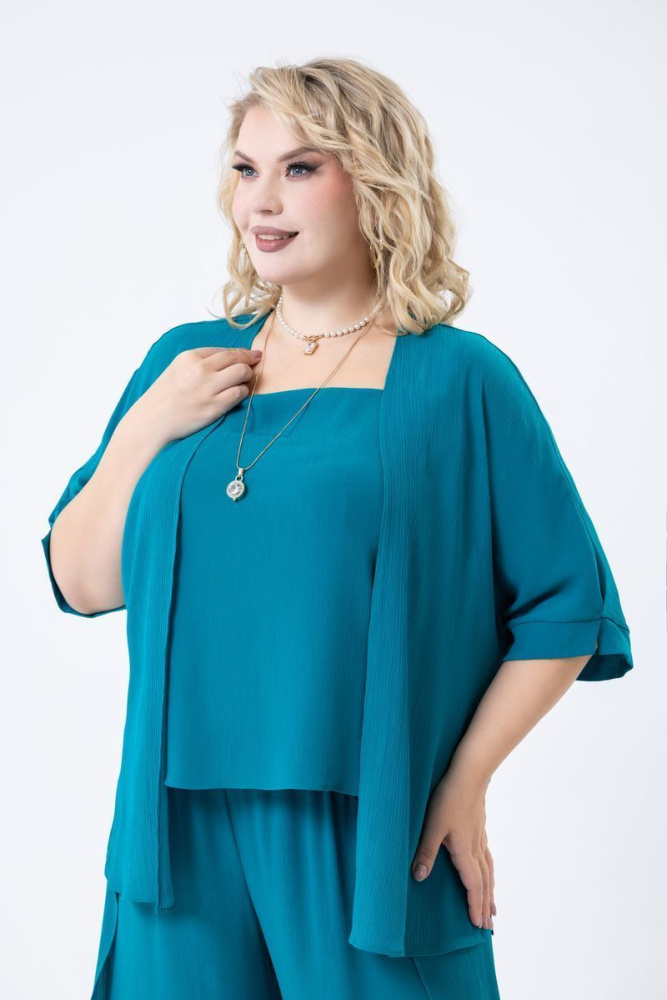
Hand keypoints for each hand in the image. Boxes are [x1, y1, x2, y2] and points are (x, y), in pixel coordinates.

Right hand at [129, 347, 261, 445]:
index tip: (250, 354)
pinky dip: (243, 392)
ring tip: (245, 381)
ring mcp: (207, 388)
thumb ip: (200, 361)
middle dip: (250, 360)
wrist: (152, 420)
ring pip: (242, 373)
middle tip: (255, 363)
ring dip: (247, 376)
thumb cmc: (165, 396)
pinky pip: (239, 393)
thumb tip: (231, 356)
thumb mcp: (178, 369)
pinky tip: (239, 394)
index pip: (224, 350)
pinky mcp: (214, 407)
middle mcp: (200, 370)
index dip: (240, 353)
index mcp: (190, 357)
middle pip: (236, 358)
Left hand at [411, 768, 495, 930]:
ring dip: (490, 891)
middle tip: (488, 926)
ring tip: (493, 907)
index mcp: (464, 851)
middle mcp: (475, 848)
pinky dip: (489, 872)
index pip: (473, 885)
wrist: (469, 774)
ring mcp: (480, 838)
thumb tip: (419, 878)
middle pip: (484, 882)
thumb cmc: (448, 798)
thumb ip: (426, 852)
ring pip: (488, 871)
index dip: (475, 905)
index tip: (477, 925)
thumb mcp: (432, 825)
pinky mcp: (479, 828)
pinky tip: (487, 870)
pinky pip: (487, 858)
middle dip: (485, 905)